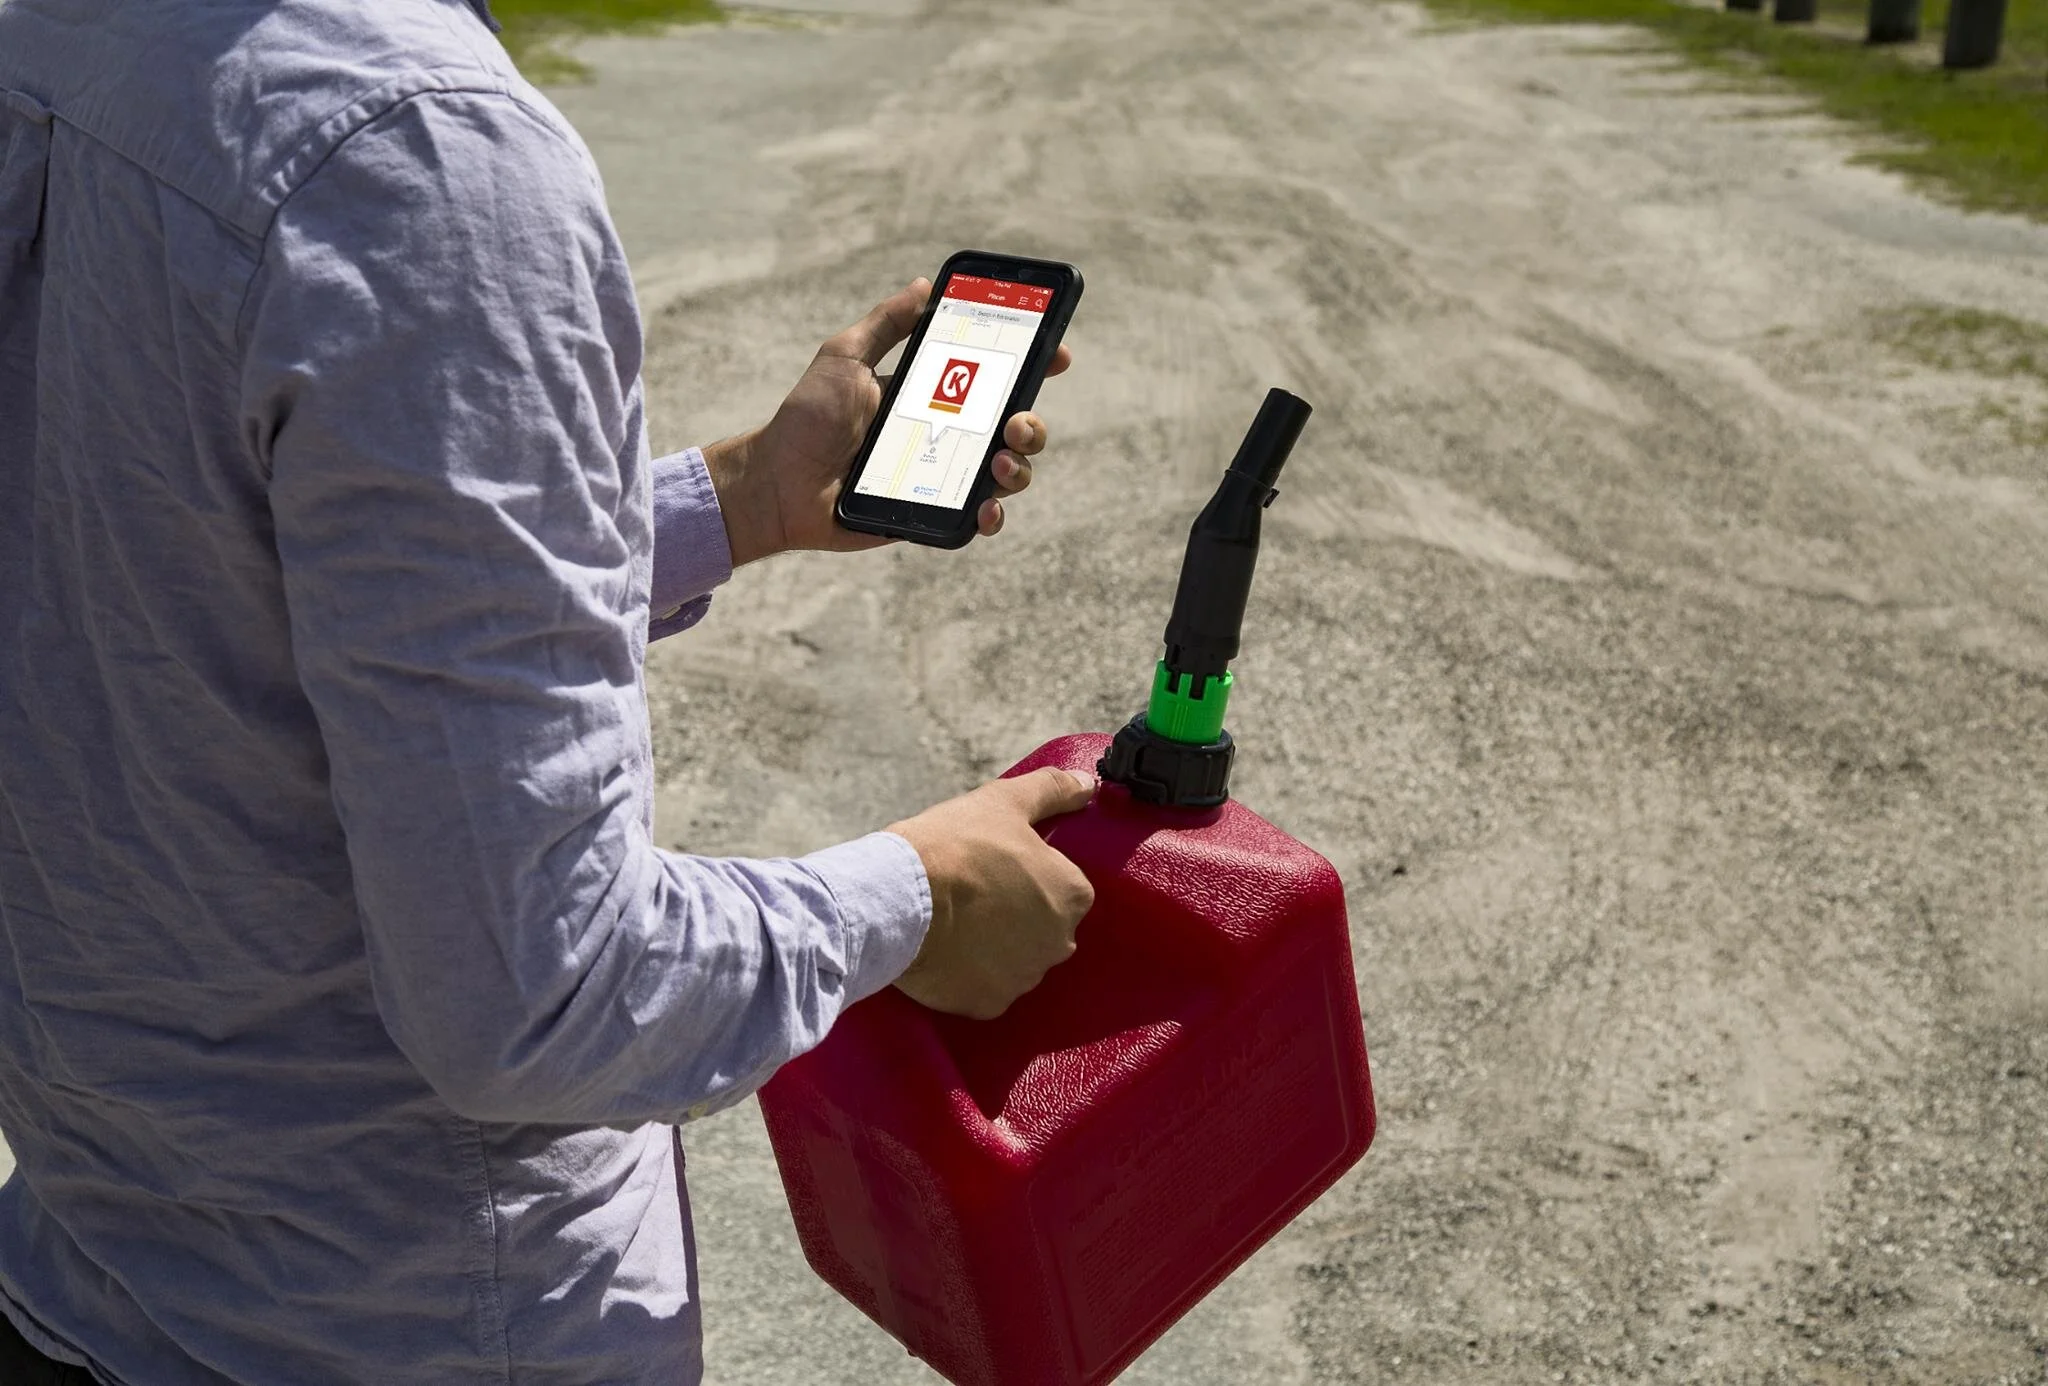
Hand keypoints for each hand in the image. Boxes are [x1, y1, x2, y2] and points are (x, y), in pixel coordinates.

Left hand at [703, 280, 1074, 565]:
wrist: (777, 482)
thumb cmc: (807, 418)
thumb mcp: (846, 357)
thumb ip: (885, 324)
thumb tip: (924, 284)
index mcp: (932, 394)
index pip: (995, 377)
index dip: (1032, 365)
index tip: (1055, 354)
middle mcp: (946, 434)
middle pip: (1014, 426)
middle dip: (1032, 421)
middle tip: (1017, 419)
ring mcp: (943, 477)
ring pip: (1009, 472)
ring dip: (1022, 464)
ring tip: (1001, 461)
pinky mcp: (933, 515)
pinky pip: (980, 517)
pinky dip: (994, 514)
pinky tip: (987, 505)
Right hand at [887, 767, 1097, 1019]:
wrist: (900, 896)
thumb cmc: (956, 845)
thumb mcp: (1005, 801)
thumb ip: (1054, 790)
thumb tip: (1088, 781)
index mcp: (1072, 895)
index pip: (1064, 886)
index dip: (1030, 875)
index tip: (998, 866)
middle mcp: (1060, 942)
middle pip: (1043, 927)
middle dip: (1017, 914)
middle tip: (975, 892)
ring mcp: (1024, 977)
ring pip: (1016, 960)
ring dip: (995, 946)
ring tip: (957, 921)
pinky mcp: (988, 1003)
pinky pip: (986, 989)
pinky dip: (969, 975)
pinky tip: (947, 951)